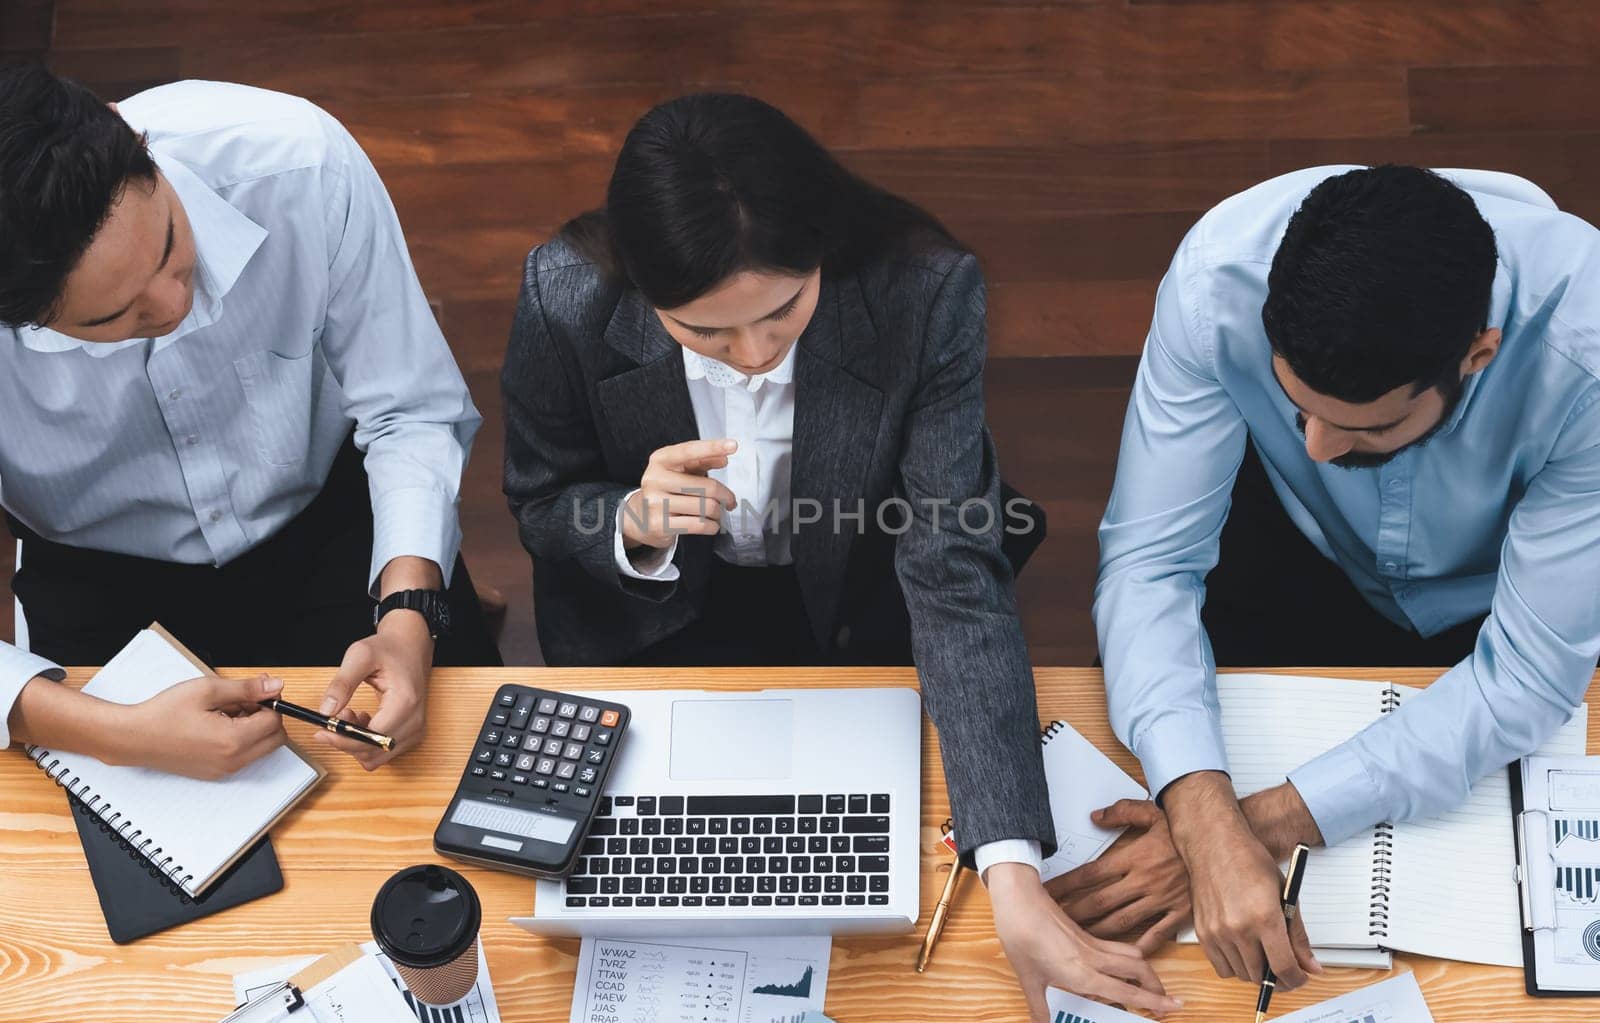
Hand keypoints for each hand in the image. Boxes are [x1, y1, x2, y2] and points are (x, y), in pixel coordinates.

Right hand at [116, 674, 287, 779]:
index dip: (269, 702)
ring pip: (261, 748)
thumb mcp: (208, 690)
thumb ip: (247, 688)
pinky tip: (218, 725)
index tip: (256, 691)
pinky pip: (243, 757)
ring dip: (254, 729)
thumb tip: (275, 686)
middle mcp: (232, 761)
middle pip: (275, 739)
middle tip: (244, 701)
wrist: (134, 737)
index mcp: (233, 740)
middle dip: (267, 717)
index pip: (275, 721)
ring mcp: (224, 771)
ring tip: (226, 711)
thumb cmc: (164, 713)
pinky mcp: (216, 774)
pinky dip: (241, 740)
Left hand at [316, 610, 433, 769]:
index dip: (342, 739)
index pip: (371, 738)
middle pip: (372, 752)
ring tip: (349, 714)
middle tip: (334, 716)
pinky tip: (361, 720)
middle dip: (346, 740)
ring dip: (354, 742)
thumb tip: (326, 711)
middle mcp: (414, 721)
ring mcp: (415, 731)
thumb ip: (342, 684)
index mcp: (405, 702)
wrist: (410, 648)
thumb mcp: (360, 656)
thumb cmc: (389, 650)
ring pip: (375, 757)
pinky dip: (365, 743)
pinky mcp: (411, 735)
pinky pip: (382, 753)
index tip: (321, 731)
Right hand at [621, 439, 737, 549]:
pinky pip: (699, 525)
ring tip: (717, 513)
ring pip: (706, 507)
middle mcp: (655, 479)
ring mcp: (655, 503)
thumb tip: (723, 458)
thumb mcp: (680, 470)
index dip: (712, 447)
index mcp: (660, 460)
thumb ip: (702, 461)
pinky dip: (712, 526)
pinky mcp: (660, 525)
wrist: (639, 516)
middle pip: (706, 486)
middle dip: (725, 496)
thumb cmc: (666, 489)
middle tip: (730, 501)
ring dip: (719, 513)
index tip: (732, 446)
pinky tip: (711, 524)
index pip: (689, 451)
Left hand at [988, 862, 1181, 1021]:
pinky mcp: (1087, 933)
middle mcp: (1094, 958)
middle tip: (1164, 1001)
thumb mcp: (1028, 979)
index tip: (1171, 1008)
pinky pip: (1117, 947)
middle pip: (1140, 970)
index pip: (1127, 991)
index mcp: (1082, 973)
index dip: (1152, 1002)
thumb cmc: (1021, 935)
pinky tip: (1118, 966)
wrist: (1018, 898)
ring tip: (1146, 985)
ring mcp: (1092, 943)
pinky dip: (1127, 958)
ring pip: (1132, 955)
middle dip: (1157, 987)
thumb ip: (1039, 1008)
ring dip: (1144, 971)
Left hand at [1050, 799, 1191, 953]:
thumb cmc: (1185, 826)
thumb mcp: (1151, 811)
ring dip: (1098, 931)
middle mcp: (1143, 880)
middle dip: (1074, 913)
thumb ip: (1121, 812)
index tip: (1049, 893)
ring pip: (1122, 921)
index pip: (1090, 874)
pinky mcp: (1181, 911)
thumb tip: (1095, 816)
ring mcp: (1162, 898)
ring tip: (1078, 939)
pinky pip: (1158, 934)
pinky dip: (1141, 946)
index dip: (1066, 885)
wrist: (1221, 839)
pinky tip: (1125, 956)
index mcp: (1133, 857)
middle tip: (1054, 922)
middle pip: (1100, 901)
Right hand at [1165, 773, 1319, 988]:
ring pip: (1242, 974)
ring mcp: (1217, 932)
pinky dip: (1235, 966)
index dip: (1296, 979)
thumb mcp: (1284, 894)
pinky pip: (1222, 967)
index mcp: (1264, 917)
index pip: (1284, 968)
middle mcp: (1238, 928)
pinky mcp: (1202, 933)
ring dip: (1256, 971)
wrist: (1213, 844)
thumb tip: (1311, 965)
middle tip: (1284, 965)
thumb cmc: (1249, 861)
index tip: (1300, 977)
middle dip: (1278, 976)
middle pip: (1262, 976)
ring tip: (1262, 953)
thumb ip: (1297, 935)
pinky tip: (1242, 950)